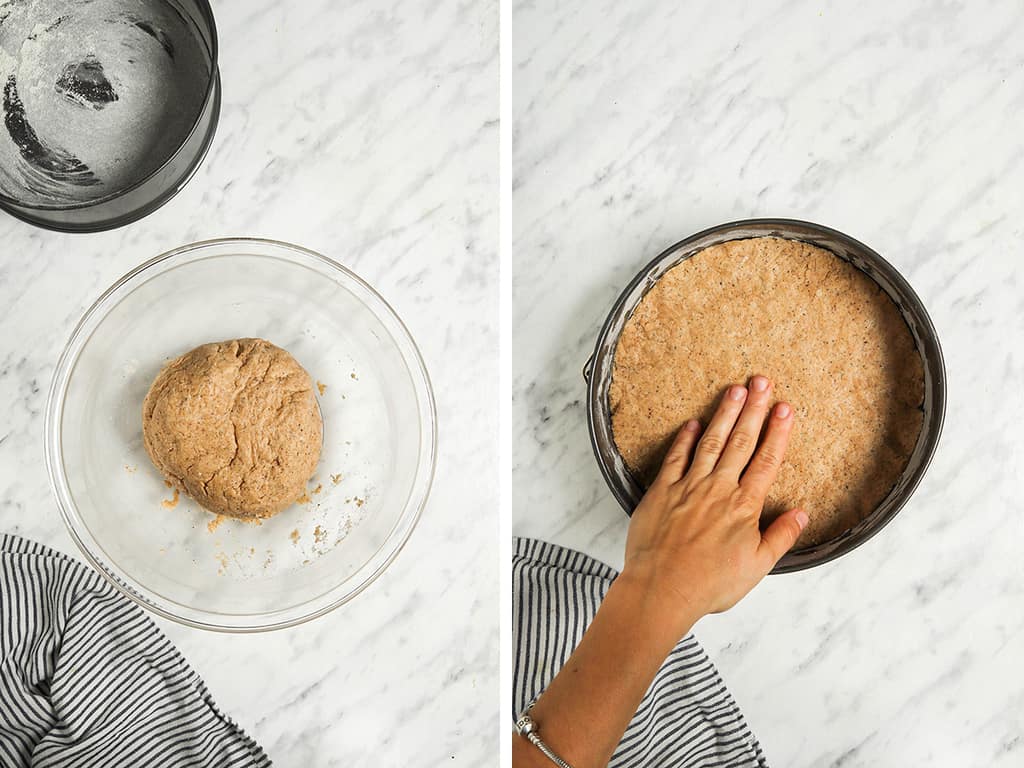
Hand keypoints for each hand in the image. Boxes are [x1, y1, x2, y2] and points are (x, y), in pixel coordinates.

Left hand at [621, 375, 805, 638]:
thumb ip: (781, 537)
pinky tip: (693, 423)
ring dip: (723, 414)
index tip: (785, 408)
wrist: (662, 590)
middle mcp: (718, 490)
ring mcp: (688, 487)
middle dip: (753, 409)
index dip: (777, 432)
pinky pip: (675, 458)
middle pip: (740, 442)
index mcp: (744, 507)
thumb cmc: (709, 584)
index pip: (766, 461)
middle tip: (761, 381)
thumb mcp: (757, 567)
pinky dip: (684, 439)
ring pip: (710, 443)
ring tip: (734, 390)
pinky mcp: (661, 492)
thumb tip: (802, 513)